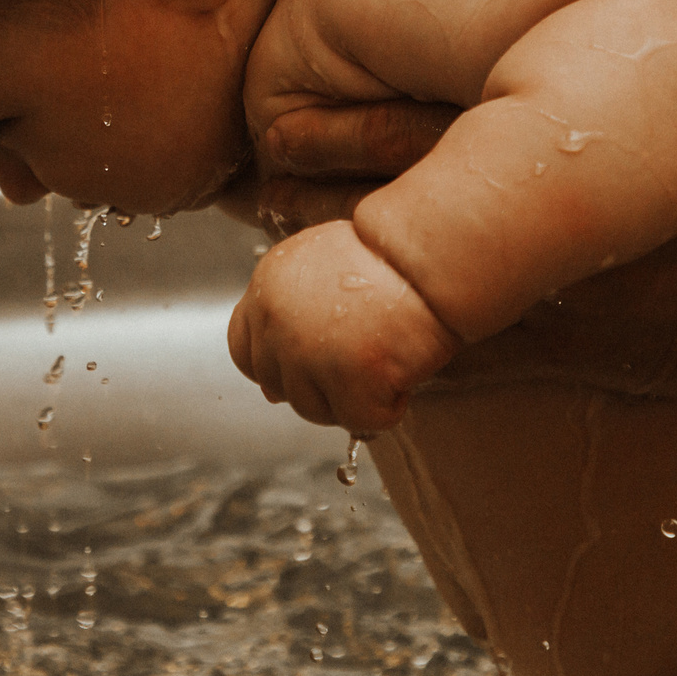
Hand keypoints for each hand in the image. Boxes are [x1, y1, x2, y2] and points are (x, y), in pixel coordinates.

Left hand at [227, 221, 462, 430]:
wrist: (433, 256)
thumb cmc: (389, 259)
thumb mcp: (321, 270)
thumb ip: (289, 317)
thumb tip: (269, 391)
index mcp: (268, 287)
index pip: (243, 350)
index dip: (274, 365)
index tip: (305, 367)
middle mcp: (277, 321)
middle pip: (279, 387)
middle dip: (318, 386)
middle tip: (360, 364)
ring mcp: (308, 352)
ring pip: (314, 410)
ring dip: (352, 399)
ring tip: (385, 363)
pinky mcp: (349, 378)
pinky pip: (361, 420)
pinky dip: (387, 408)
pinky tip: (404, 374)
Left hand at [260, 0, 676, 398]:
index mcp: (552, 128)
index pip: (387, 129)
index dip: (317, 125)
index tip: (281, 119)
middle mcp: (541, 226)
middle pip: (370, 218)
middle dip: (305, 199)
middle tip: (268, 180)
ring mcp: (549, 307)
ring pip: (389, 301)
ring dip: (333, 278)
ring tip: (303, 249)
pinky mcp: (564, 364)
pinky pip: (437, 369)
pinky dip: (381, 349)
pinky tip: (352, 326)